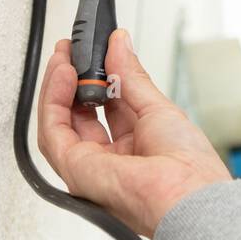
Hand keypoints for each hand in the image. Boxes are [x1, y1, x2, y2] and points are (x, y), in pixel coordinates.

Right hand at [37, 29, 231, 236]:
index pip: (106, 108)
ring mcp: (90, 166)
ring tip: (64, 55)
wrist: (186, 196)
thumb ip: (131, 75)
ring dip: (58, 85)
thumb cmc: (188, 167)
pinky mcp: (73, 169)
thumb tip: (119, 43)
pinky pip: (52, 130)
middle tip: (71, 48)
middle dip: (73, 78)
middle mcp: (110, 160)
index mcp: (136, 148)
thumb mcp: (158, 108)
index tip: (94, 51)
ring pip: (59, 121)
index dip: (97, 79)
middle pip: (79, 114)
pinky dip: (53, 99)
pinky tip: (63, 74)